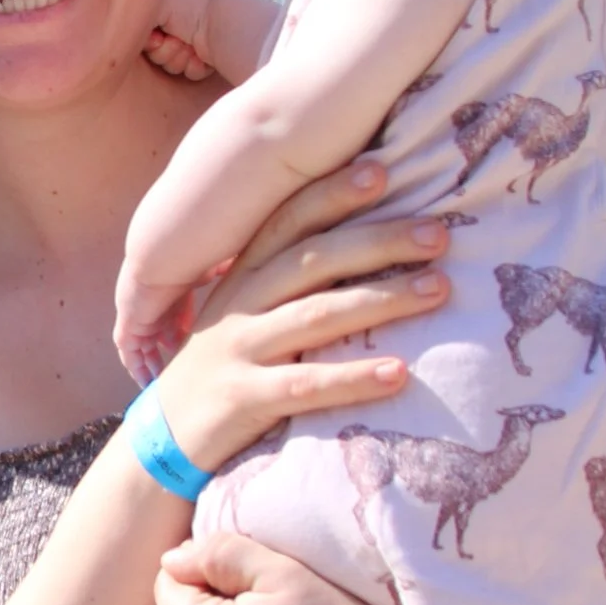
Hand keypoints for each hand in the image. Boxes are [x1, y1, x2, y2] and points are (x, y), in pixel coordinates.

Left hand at [112, 256, 228, 383]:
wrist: (159, 258)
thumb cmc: (188, 259)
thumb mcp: (212, 268)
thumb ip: (226, 270)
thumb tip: (251, 266)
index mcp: (172, 292)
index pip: (178, 318)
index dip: (185, 335)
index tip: (197, 353)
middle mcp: (155, 305)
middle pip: (160, 334)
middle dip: (168, 353)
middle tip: (179, 375)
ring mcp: (139, 317)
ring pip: (143, 348)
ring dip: (152, 365)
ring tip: (163, 387)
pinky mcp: (128, 329)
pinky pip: (130, 355)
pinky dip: (138, 369)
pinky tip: (147, 385)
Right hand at [141, 0, 219, 83]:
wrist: (220, 25)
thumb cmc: (189, 8)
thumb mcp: (154, 2)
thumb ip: (134, 16)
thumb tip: (127, 32)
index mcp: (164, 14)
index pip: (142, 40)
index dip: (148, 43)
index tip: (157, 37)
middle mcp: (175, 30)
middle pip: (155, 57)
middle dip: (165, 52)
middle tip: (179, 41)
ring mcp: (189, 47)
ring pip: (170, 68)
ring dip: (180, 59)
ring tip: (192, 47)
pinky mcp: (203, 63)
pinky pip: (188, 76)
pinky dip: (194, 67)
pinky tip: (202, 57)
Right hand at [144, 163, 450, 475]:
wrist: (166, 435)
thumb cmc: (225, 365)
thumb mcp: (245, 312)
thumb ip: (290, 280)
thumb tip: (368, 242)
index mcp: (243, 274)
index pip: (289, 220)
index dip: (333, 193)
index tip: (383, 169)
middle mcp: (240, 303)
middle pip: (314, 260)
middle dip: (379, 241)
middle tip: (439, 234)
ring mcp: (239, 350)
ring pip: (316, 316)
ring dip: (381, 300)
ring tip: (438, 289)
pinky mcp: (244, 399)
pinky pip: (306, 386)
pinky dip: (354, 378)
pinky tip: (399, 372)